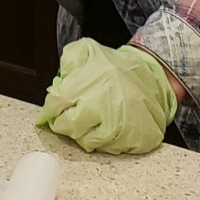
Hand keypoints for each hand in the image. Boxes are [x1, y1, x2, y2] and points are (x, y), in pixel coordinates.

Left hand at [34, 39, 177, 154]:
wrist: (155, 77)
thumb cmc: (119, 66)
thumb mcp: (90, 50)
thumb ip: (69, 59)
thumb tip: (57, 81)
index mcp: (91, 82)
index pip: (58, 101)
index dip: (48, 111)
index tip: (45, 116)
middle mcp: (105, 105)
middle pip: (70, 126)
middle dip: (62, 125)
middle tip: (62, 122)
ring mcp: (122, 125)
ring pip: (89, 142)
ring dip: (82, 135)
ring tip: (85, 124)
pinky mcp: (136, 139)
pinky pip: (111, 150)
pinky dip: (104, 143)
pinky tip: (103, 131)